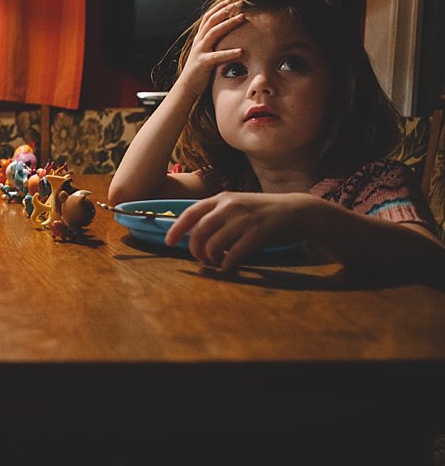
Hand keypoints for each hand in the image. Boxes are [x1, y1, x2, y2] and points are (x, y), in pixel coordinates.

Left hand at [164, 191, 313, 271]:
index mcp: (222, 198)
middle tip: (201, 259)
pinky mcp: (258, 235)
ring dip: (212, 259)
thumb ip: (217, 216)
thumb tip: (194, 235)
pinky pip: (233, 256)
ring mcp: (244, 220)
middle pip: (198, 233)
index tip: (168, 242)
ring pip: (213, 246)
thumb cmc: (263, 212)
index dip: (176, 229)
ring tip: (219, 261)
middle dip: (195, 250)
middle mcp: (230, 207)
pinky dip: (227, 266)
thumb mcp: (238, 205)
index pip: (190, 213)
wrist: (298, 211)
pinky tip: (230, 267)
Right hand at [173, 0, 246, 96]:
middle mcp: (199, 41)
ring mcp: (200, 51)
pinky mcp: (203, 63)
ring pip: (214, 32)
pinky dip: (229, 53)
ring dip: (229, 23)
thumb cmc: (199, 70)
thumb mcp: (204, 51)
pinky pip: (217, 56)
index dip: (219, 6)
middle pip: (212, 20)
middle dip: (226, 10)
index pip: (208, 17)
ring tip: (243, 17)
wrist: (186, 86)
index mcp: (199, 38)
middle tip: (240, 2)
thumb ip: (212, 42)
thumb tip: (224, 34)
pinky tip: (241, 51)